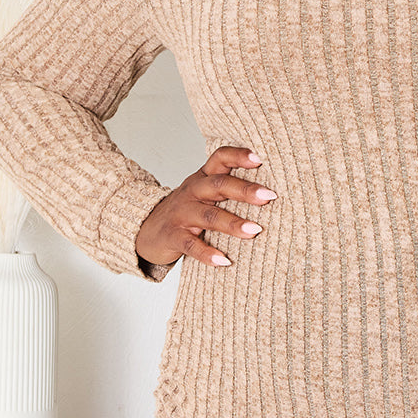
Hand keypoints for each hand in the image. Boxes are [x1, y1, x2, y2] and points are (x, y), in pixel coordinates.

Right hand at [135, 145, 277, 268]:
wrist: (145, 229)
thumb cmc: (185, 210)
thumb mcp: (204, 193)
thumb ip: (229, 187)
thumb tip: (273, 192)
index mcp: (203, 178)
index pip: (220, 158)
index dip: (238, 156)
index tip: (260, 159)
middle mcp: (193, 192)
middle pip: (219, 185)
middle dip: (245, 190)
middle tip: (269, 196)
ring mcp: (182, 214)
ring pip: (208, 215)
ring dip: (232, 223)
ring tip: (254, 231)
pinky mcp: (173, 236)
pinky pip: (191, 245)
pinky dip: (207, 253)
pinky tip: (224, 261)